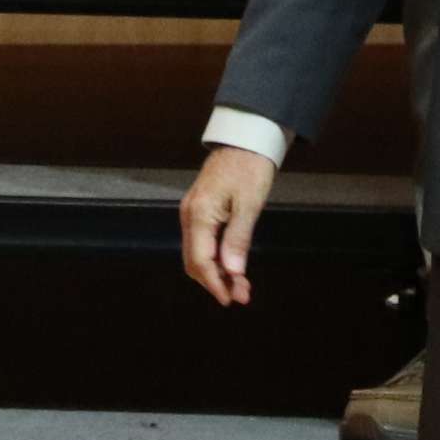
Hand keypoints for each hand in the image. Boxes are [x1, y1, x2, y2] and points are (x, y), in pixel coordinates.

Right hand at [179, 144, 279, 307]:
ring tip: (240, 285)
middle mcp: (190, 215)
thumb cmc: (250, 168)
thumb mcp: (249, 204)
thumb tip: (232, 271)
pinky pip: (202, 242)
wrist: (245, 139)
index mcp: (199, 214)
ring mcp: (192, 212)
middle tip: (241, 295)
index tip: (231, 299)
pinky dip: (216, 258)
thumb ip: (238, 239)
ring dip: (217, 272)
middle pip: (195, 261)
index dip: (215, 283)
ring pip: (198, 253)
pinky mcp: (200, 210)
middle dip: (216, 281)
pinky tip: (232, 265)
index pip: (201, 260)